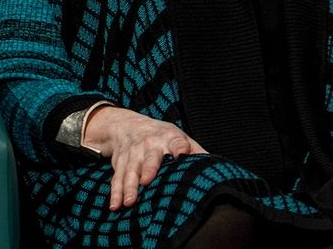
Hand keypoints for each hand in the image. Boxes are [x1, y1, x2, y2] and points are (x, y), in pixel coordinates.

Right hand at [82, 106, 206, 209]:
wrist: (128, 125)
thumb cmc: (161, 136)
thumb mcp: (179, 137)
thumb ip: (195, 151)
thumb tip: (217, 168)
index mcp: (169, 137)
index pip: (177, 141)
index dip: (180, 147)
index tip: (182, 153)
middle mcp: (150, 144)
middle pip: (149, 157)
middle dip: (148, 168)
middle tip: (146, 181)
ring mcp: (133, 153)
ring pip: (130, 170)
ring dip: (128, 186)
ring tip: (129, 202)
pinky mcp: (120, 163)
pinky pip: (117, 178)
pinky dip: (115, 192)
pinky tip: (115, 206)